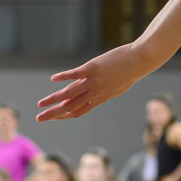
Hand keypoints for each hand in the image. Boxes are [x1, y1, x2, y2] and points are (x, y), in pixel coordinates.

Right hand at [38, 43, 156, 120]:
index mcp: (101, 98)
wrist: (141, 61)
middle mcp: (95, 92)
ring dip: (53, 99)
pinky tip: (53, 79)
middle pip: (70, 107)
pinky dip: (63, 77)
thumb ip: (104, 92)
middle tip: (39, 119)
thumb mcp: (118, 87)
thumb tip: (96, 94)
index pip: (79, 111)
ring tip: (40, 104)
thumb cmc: (132, 72)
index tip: (55, 117)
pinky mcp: (92, 68)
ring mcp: (93, 81)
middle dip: (53, 114)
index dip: (65, 115)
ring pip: (69, 94)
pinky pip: (74, 75)